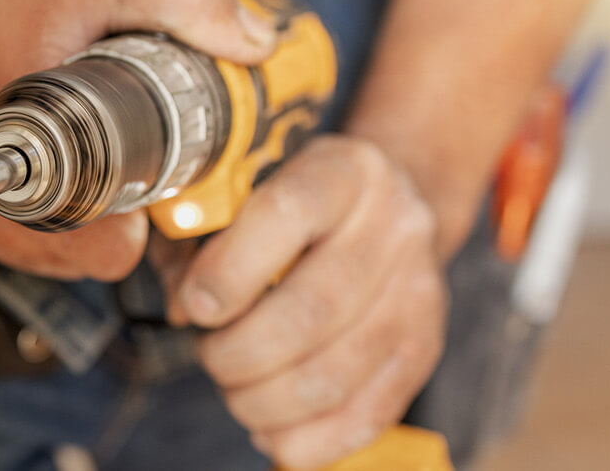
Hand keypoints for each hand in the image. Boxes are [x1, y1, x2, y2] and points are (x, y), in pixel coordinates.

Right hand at [0, 0, 280, 279]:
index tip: (155, 169)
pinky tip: (24, 141)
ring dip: (63, 205)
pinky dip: (18, 195)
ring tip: (68, 138)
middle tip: (113, 144)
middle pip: (73, 254)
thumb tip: (252, 43)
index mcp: (22, 148)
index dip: (146, 213)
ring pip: (31, 247)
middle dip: (107, 207)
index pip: (107, 248)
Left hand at [171, 136, 446, 468]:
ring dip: (263, 400)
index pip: (287, 213)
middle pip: (313, 310)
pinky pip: (367, 413)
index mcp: (343, 171)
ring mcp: (420, 290)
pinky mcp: (424, 347)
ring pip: (334, 373)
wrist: (379, 209)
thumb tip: (185, 307)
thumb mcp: (231, 194)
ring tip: (234, 390)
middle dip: (238, 352)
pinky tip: (269, 429)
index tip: (196, 307)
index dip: (230, 270)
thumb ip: (192, 237)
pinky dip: (307, 438)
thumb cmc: (282, 209)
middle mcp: (396, 225)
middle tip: (209, 355)